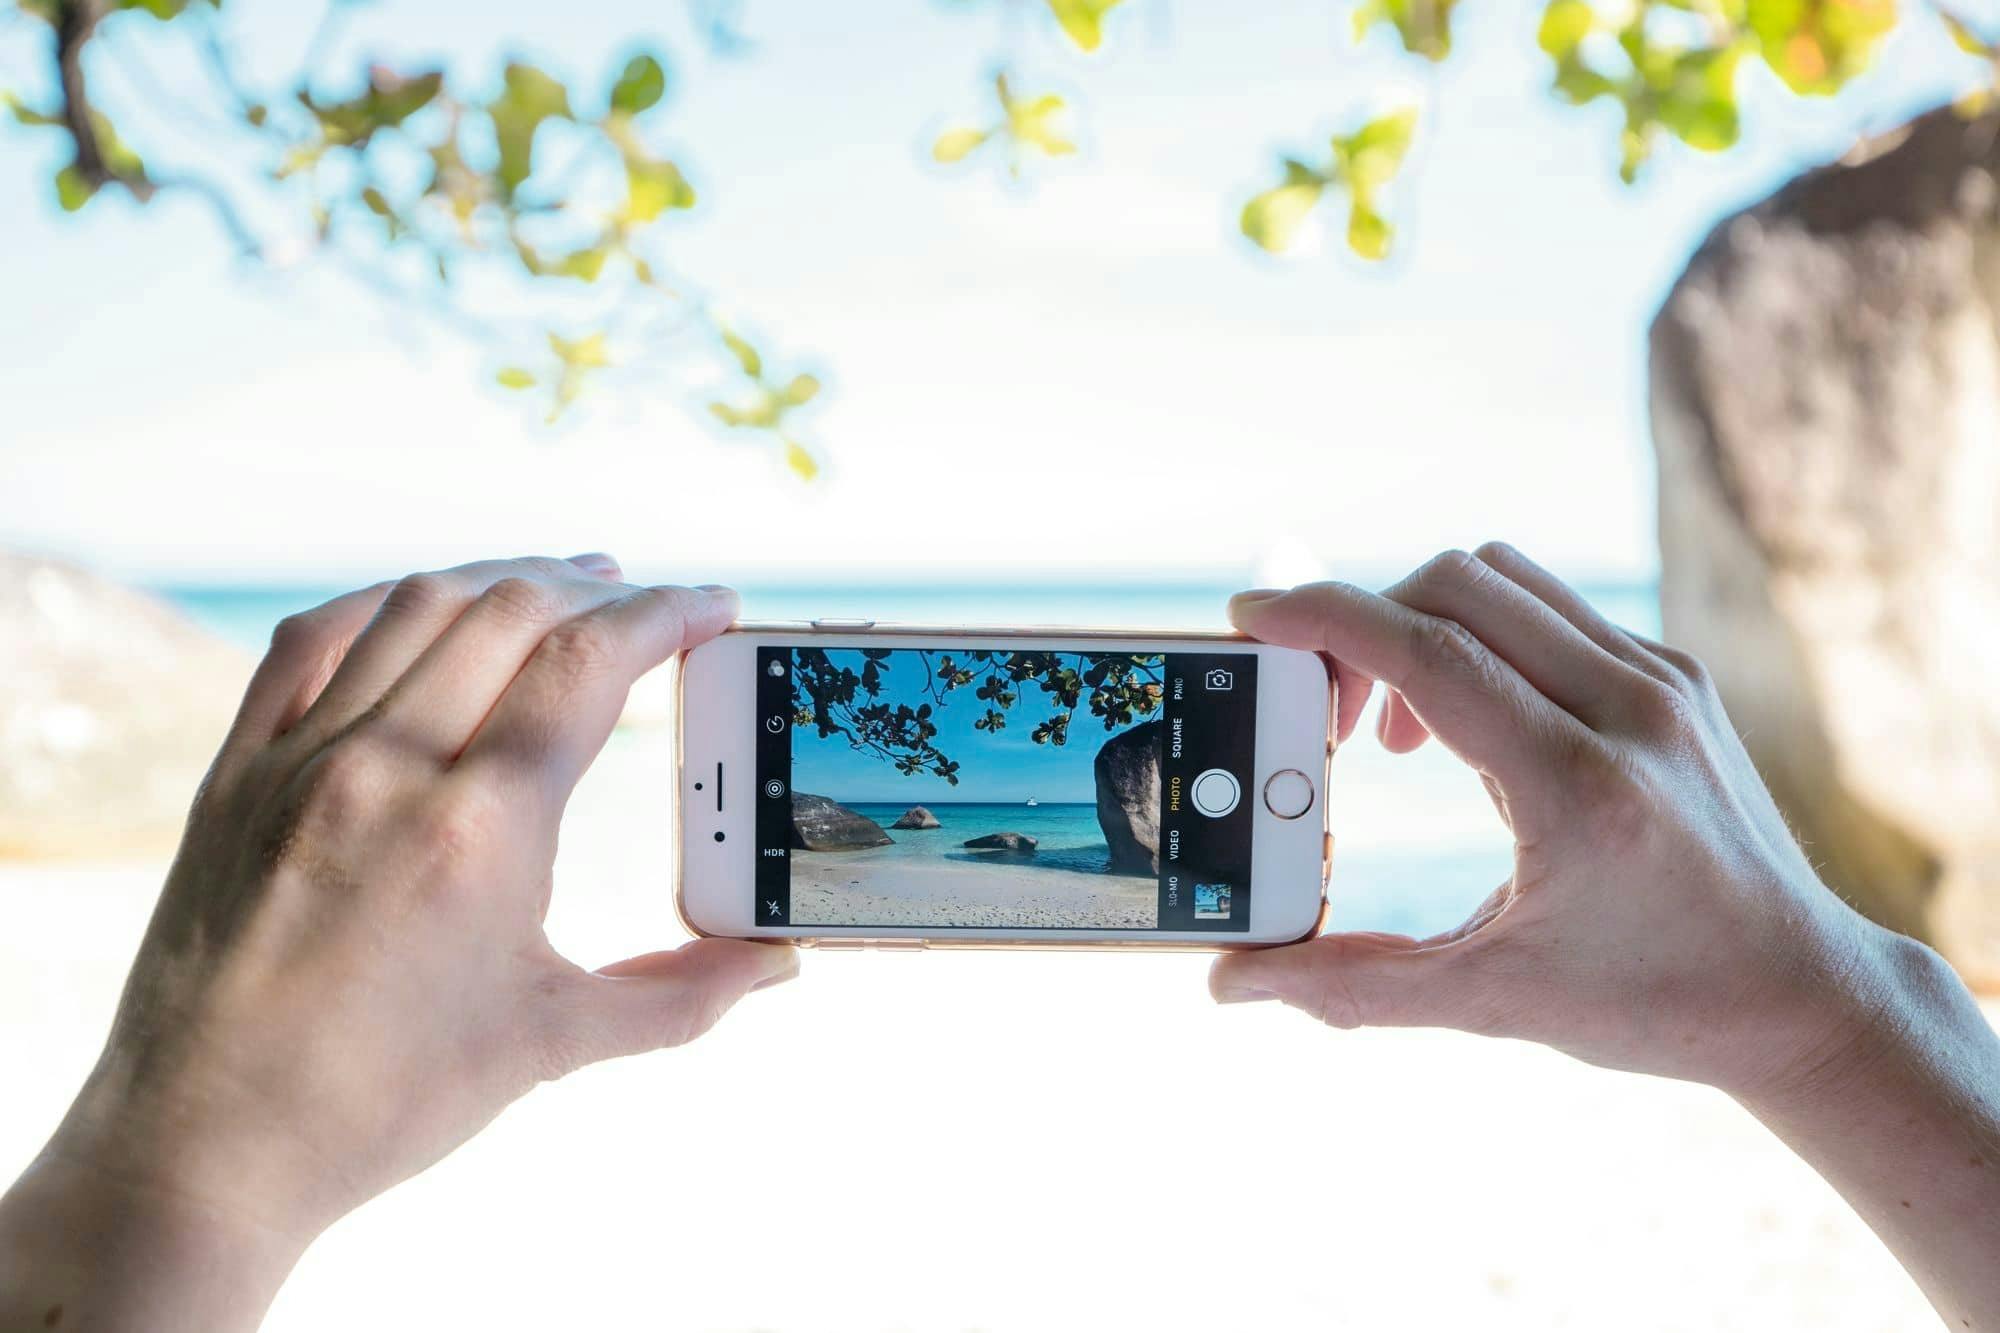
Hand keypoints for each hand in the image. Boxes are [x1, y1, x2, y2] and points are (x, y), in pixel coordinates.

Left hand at [0, 555, 795, 1332]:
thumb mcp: (552, 1042)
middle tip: (648, 602)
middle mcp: (388, 768)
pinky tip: (423, 604)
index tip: (713, 605)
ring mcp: (301, 762)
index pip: (591, 663)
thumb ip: (679, 994)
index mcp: (481, 828)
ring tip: (559, 584)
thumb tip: (774, 964)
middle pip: (511, 613)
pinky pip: (312, 641)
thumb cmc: (384, 1102)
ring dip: (501, 579)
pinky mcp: (236, 775)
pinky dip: (383, 602)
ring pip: (415, 607)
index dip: (667, 615)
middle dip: (597, 589)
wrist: (205, 1149)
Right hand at [1211, 543, 1884, 1096]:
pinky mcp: (1675, 677)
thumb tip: (1232, 983)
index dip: (1324, 619)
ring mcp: (1661, 683)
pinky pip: (1549, 609)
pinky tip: (1468, 725)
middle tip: (1330, 714)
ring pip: (1503, 580)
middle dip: (1362, 623)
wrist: (1803, 994)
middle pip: (1456, 586)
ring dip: (1422, 623)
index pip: (1430, 650)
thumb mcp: (1491, 1001)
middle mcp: (1630, 710)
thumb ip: (1352, 986)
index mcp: (1581, 786)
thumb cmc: (1654, 1002)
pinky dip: (1479, 637)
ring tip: (1399, 728)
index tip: (1250, 616)